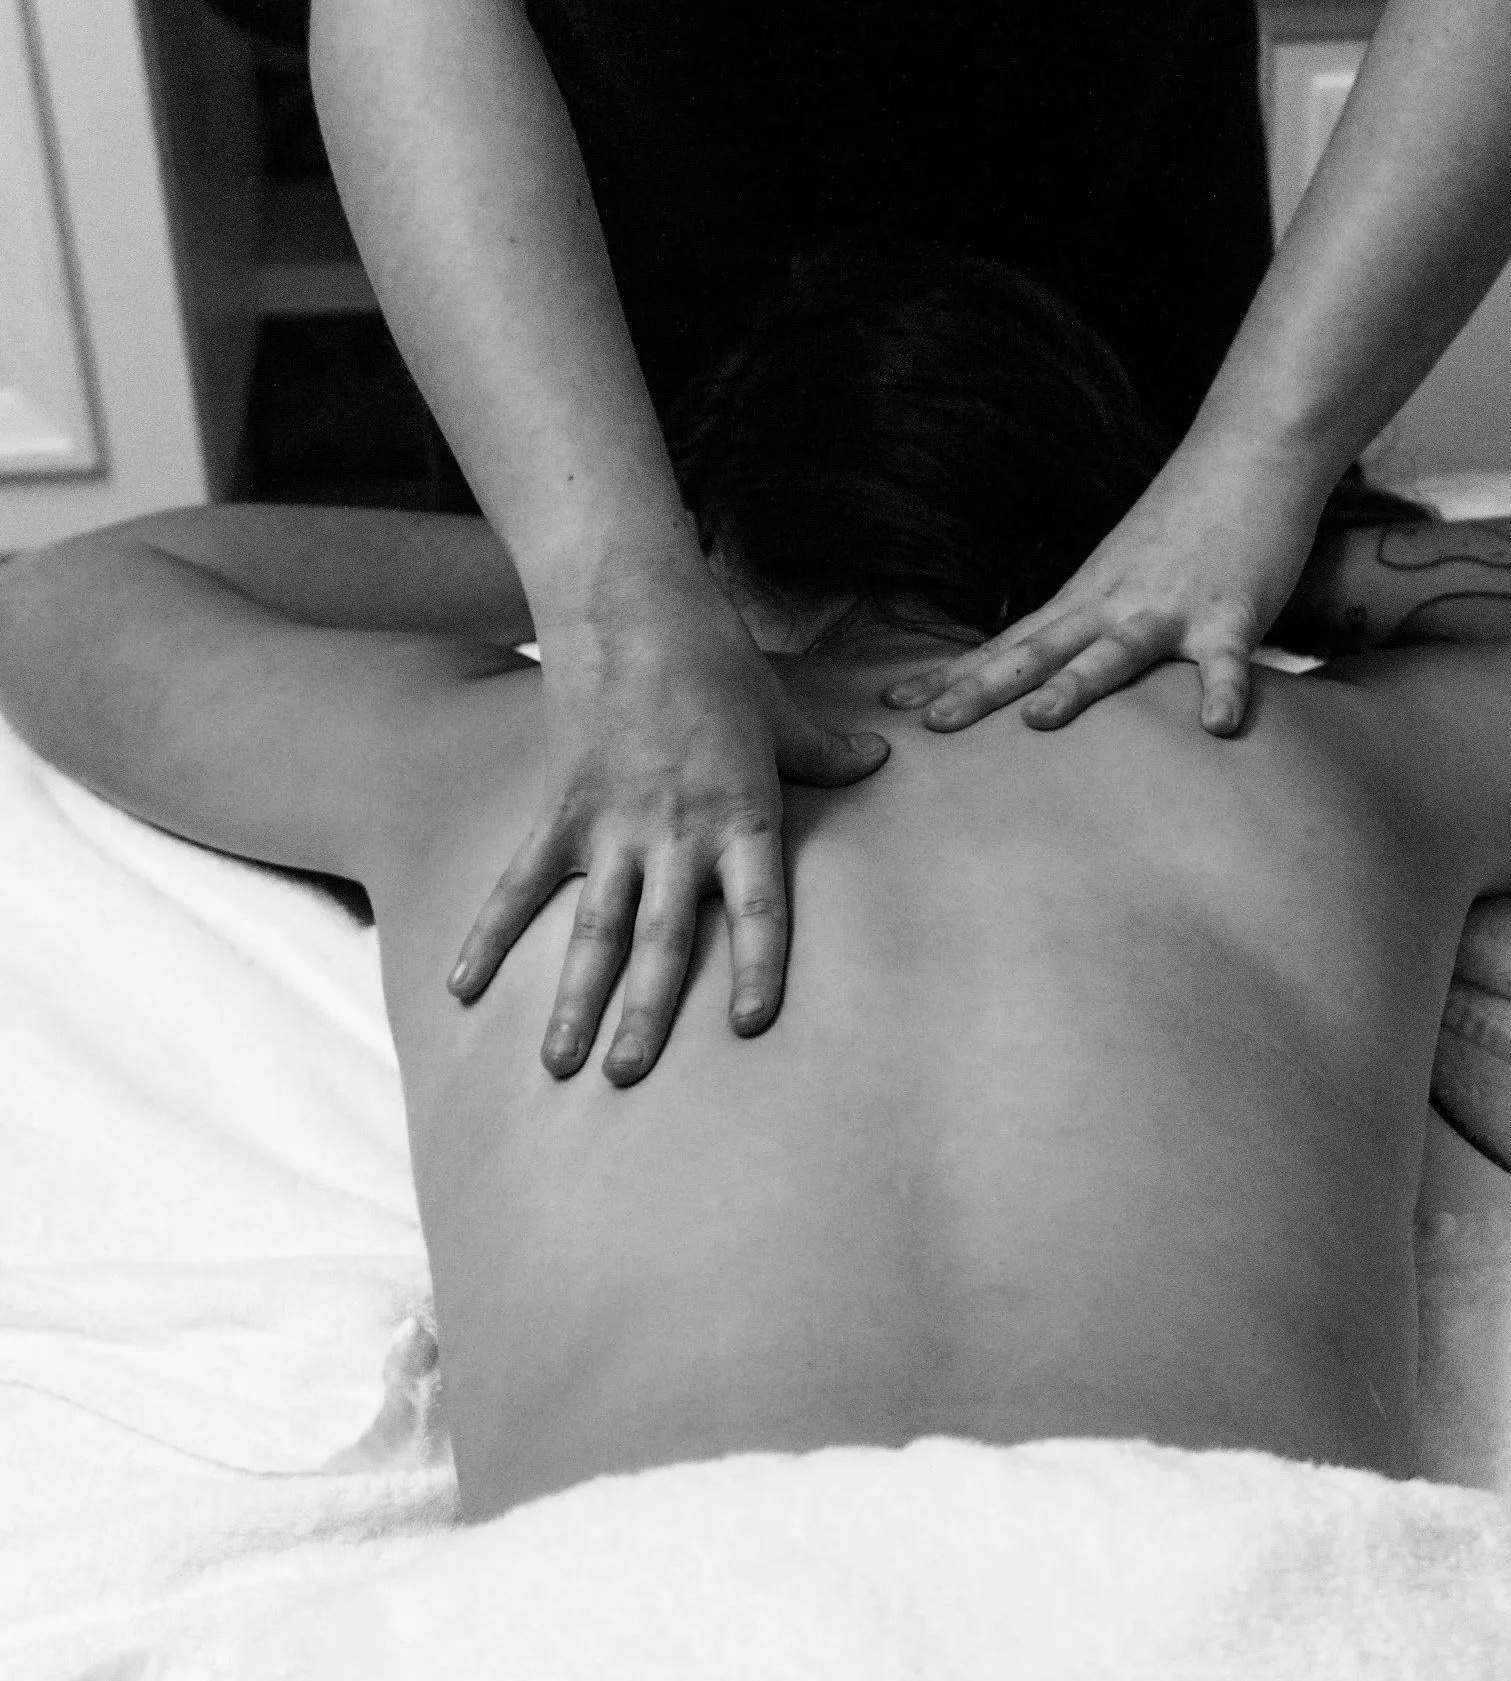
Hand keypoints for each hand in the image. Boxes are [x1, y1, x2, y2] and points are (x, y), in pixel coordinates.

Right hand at [447, 561, 888, 1084]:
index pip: (759, 909)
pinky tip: (462, 988)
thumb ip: (824, 753)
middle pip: (662, 940)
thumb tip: (877, 760)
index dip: (755, 968)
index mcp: (742, 816)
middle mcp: (677, 834)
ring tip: (560, 1066)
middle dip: (645, 1015)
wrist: (628, 602)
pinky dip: (489, 935)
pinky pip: (520, 884)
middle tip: (628, 1079)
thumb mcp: (781, 711)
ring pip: (592, 929)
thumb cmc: (713, 657)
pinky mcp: (560, 809)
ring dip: (574, 1001)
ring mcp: (611, 826)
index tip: (747, 1025)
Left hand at [882, 436, 1328, 738]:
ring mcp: (1169, 608)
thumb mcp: (1117, 573)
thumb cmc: (1184, 522)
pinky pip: (1226, 661)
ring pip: (1116, 652)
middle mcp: (1112, 605)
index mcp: (1082, 600)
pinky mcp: (1231, 613)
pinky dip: (1221, 691)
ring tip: (1040, 720)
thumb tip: (1041, 672)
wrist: (1251, 450)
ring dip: (1078, 685)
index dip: (952, 676)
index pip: (1004, 645)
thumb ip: (1083, 623)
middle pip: (1036, 653)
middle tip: (932, 726)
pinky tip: (1216, 728)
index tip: (894, 704)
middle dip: (983, 691)